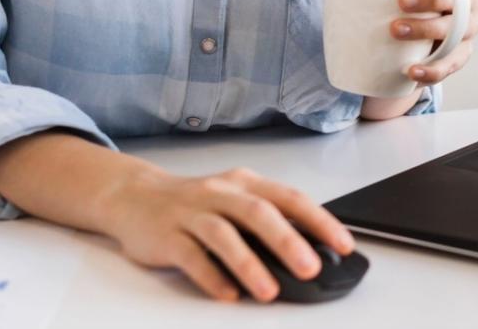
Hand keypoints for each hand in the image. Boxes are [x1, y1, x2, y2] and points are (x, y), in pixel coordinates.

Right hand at [101, 165, 353, 302]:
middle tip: (311, 269)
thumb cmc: (195, 203)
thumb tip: (309, 254)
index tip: (344, 244)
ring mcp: (192, 213)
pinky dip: (211, 276)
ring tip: (269, 291)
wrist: (134, 196)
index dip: (319, 221)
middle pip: (258, 213)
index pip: (289, 198)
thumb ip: (265, 221)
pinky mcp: (167, 236)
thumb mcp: (234, 201)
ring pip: (224, 235)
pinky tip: (228, 295)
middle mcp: (221, 194)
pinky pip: (191, 256)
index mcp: (245, 184)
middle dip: (288, 242)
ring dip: (249, 264)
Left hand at [392, 0, 477, 84]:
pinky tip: (411, 70)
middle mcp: (468, 2)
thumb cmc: (399, 1)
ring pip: (458, 31)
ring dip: (428, 30)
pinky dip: (432, 69)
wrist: (401, 48)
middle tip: (401, 0)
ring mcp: (466, 31)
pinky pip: (451, 65)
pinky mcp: (457, 58)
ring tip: (394, 30)